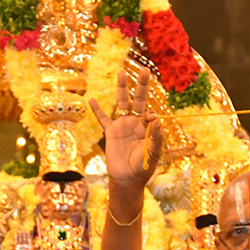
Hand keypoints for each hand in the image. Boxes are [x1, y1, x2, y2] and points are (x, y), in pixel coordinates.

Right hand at [90, 69, 164, 187]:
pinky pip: (103, 118)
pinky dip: (97, 110)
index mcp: (148, 127)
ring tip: (122, 73)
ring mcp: (123, 125)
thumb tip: (157, 120)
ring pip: (122, 102)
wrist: (127, 179)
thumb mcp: (152, 153)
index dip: (150, 114)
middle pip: (139, 99)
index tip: (150, 119)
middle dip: (142, 85)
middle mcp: (136, 122)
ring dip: (122, 88)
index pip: (150, 112)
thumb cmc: (143, 167)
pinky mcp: (111, 132)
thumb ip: (156, 137)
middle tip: (145, 70)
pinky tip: (92, 100)